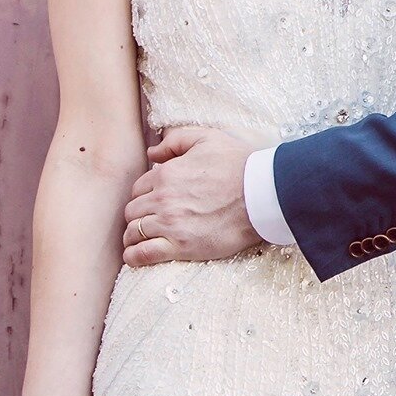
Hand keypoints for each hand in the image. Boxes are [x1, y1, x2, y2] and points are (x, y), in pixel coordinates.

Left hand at [123, 126, 258, 266]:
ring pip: (133, 232)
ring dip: (133, 236)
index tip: (154, 202)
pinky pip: (142, 254)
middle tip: (149, 220)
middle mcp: (162, 199)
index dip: (144, 196)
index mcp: (165, 174)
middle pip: (132, 211)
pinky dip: (134, 256)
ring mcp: (169, 224)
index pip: (138, 189)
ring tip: (140, 240)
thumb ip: (176, 140)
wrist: (263, 194)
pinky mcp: (180, 246)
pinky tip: (135, 256)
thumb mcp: (208, 138)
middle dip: (138, 215)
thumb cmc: (239, 165)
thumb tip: (152, 152)